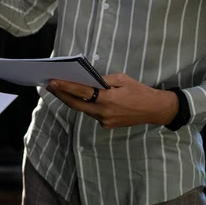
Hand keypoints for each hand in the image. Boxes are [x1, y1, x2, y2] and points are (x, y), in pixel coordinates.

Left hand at [47, 73, 178, 128]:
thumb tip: (87, 81)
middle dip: (62, 95)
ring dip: (72, 100)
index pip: (81, 92)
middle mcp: (103, 112)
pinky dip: (87, 105)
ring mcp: (104, 121)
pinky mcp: (107, 125)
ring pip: (83, 109)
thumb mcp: (122, 79)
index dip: (65, 87)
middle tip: (50, 86)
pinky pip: (92, 113)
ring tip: (62, 90)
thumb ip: (103, 81)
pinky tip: (82, 98)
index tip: (52, 82)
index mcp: (107, 99)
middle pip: (76, 104)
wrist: (155, 110)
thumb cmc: (139, 91)